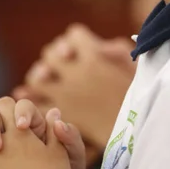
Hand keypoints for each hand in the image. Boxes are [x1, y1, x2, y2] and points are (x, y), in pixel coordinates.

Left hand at [18, 26, 134, 148]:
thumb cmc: (138, 98)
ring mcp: (65, 95)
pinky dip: (31, 98)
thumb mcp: (135, 68)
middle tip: (65, 64)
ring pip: (36, 77)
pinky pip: (37, 103)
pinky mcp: (61, 115)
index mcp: (95, 59)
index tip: (84, 48)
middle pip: (50, 53)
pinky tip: (32, 95)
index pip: (74, 34)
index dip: (78, 39)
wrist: (135, 134)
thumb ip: (116, 50)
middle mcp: (76, 74)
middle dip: (56, 55)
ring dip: (41, 75)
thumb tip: (98, 46)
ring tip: (49, 79)